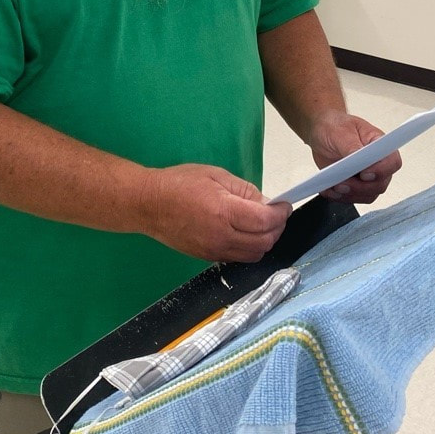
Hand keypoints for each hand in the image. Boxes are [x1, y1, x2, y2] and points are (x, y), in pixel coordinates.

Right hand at [142, 164, 291, 262]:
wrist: (149, 204)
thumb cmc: (180, 183)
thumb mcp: (216, 175)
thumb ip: (244, 190)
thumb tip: (265, 204)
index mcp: (225, 212)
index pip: (266, 221)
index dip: (281, 214)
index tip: (285, 205)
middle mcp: (222, 236)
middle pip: (264, 242)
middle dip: (277, 229)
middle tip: (277, 215)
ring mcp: (214, 251)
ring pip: (254, 255)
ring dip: (265, 241)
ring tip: (262, 225)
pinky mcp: (207, 258)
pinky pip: (238, 258)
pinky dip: (249, 248)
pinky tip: (245, 233)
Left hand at [308, 110, 400, 204]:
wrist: (323, 132)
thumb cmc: (336, 126)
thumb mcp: (341, 131)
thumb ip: (351, 147)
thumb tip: (357, 159)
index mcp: (380, 145)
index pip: (392, 162)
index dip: (382, 171)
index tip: (364, 173)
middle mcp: (377, 163)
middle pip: (380, 184)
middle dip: (360, 187)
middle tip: (342, 183)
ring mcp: (367, 177)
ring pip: (367, 195)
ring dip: (350, 194)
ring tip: (333, 186)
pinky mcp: (355, 185)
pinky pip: (352, 198)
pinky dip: (340, 197)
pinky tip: (328, 189)